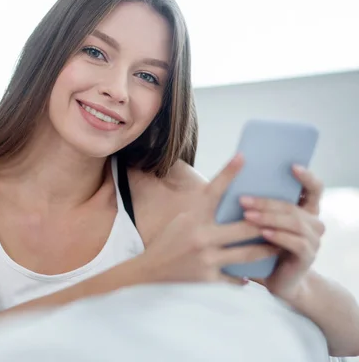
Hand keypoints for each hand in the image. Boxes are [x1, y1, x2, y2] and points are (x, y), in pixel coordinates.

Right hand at [139, 154, 278, 285]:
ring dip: (266, 250)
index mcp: (193, 217)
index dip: (229, 173)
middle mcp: (201, 236)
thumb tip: (226, 197)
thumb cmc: (168, 241)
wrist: (149, 273)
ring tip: (281, 246)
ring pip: (247, 254)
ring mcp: (206, 259)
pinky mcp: (207, 279)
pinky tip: (253, 276)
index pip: (213, 191)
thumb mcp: (183, 220)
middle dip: (266, 223)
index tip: (243, 157)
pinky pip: (234, 278)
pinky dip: (244, 278)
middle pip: (245, 227)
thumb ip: (204, 212)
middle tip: (286, 218)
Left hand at [240, 165, 325, 301]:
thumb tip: (237, 178)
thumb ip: (260, 205)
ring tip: (247, 216)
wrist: (277, 280)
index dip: (306, 177)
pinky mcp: (307, 257)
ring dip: (269, 218)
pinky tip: (263, 233)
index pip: (314, 188)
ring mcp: (313, 240)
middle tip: (243, 199)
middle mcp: (314, 223)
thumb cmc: (265, 245)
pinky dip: (278, 236)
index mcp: (305, 210)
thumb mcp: (263, 222)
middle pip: (293, 206)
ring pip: (294, 222)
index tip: (291, 166)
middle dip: (267, 201)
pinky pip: (295, 243)